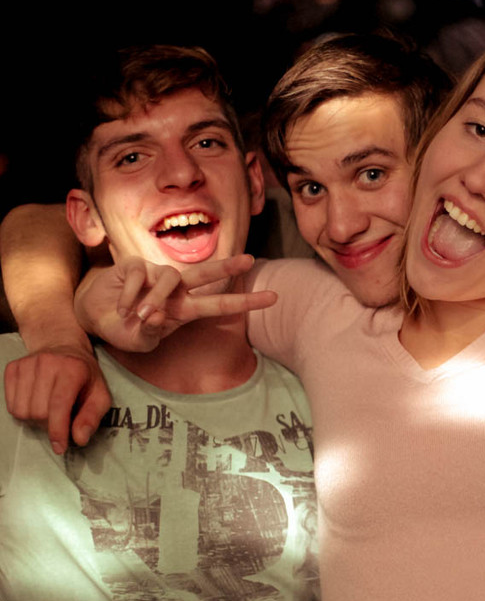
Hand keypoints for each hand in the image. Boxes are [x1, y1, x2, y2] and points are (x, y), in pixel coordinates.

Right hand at [4, 344, 110, 453]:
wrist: (63, 345)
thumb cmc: (84, 375)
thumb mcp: (99, 394)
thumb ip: (92, 417)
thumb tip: (79, 439)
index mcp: (73, 369)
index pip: (59, 405)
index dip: (58, 430)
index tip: (60, 446)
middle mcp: (48, 363)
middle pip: (38, 412)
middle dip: (49, 425)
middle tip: (59, 419)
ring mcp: (27, 364)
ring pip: (21, 411)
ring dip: (34, 420)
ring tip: (48, 410)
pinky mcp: (12, 368)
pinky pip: (10, 404)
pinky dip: (22, 411)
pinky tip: (35, 402)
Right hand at [76, 254, 276, 351]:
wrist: (93, 316)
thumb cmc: (125, 329)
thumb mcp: (140, 341)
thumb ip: (151, 334)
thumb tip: (156, 317)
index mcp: (185, 308)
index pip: (220, 304)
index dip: (246, 301)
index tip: (274, 297)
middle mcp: (176, 289)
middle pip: (205, 274)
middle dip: (227, 267)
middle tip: (249, 260)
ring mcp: (156, 275)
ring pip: (170, 278)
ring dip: (156, 298)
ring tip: (141, 315)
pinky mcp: (135, 266)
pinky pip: (139, 277)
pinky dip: (130, 296)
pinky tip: (122, 308)